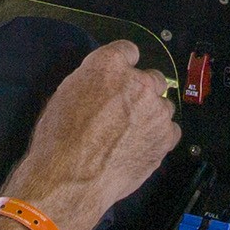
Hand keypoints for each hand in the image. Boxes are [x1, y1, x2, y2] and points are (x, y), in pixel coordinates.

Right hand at [12, 40, 178, 229]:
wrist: (72, 178)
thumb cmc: (59, 139)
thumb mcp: (64, 96)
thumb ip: (91, 82)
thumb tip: (101, 86)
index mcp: (108, 66)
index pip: (127, 50)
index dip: (122, 64)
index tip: (120, 75)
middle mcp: (138, 82)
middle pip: (151, 77)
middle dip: (140, 91)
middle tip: (123, 110)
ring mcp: (156, 110)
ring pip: (163, 104)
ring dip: (151, 114)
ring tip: (131, 133)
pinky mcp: (166, 137)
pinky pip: (171, 130)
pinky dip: (159, 136)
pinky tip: (141, 145)